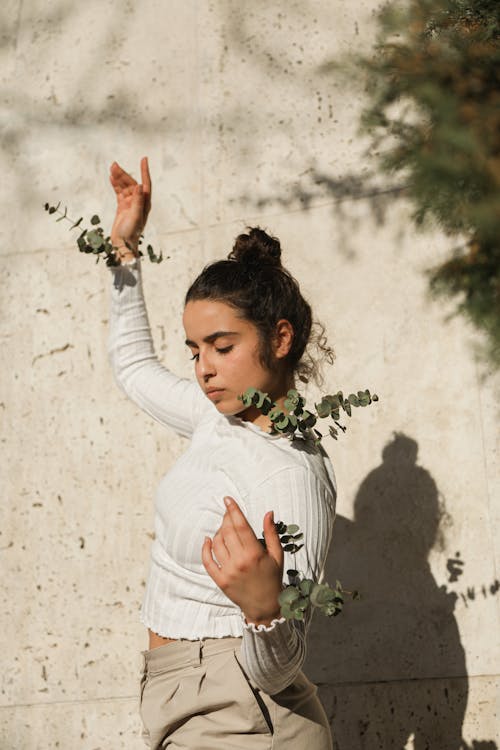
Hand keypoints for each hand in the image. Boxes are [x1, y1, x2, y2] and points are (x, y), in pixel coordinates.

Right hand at [109, 156, 151, 257]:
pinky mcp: (122, 207)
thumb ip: (138, 202)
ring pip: (124, 187)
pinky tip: (111, 177)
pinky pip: (119, 192)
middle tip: (114, 165)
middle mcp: (139, 202)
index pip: (146, 184)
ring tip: (111, 168)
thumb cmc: (131, 233)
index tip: (144, 159)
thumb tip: (140, 186)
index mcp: (145, 204)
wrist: (123, 244)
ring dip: (118, 177)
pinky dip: (115, 185)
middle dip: (124, 174)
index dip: (145, 171)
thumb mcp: (135, 217)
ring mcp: (130, 204)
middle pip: (131, 183)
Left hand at [202, 497, 283, 626]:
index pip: (241, 526)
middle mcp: (240, 561)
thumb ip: (271, 533)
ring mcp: (228, 571)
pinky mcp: (220, 580)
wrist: (264, 606)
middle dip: (226, 518)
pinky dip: (205, 548)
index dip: (234, 510)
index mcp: (255, 553)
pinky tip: (208, 540)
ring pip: (217, 543)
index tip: (227, 499)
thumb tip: (268, 512)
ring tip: (225, 529)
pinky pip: (207, 561)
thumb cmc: (272, 577)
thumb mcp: (277, 555)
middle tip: (228, 513)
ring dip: (219, 532)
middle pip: (228, 531)